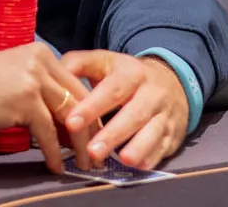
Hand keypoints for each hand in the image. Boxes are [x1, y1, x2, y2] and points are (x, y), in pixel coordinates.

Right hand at [0, 43, 97, 172]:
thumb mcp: (12, 82)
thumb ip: (40, 93)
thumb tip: (66, 122)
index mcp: (39, 52)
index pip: (75, 83)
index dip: (88, 112)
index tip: (95, 132)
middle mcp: (40, 60)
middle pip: (78, 98)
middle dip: (91, 129)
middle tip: (97, 152)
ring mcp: (33, 78)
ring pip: (69, 116)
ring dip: (79, 145)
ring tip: (83, 163)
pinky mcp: (24, 100)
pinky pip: (48, 132)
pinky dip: (54, 152)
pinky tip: (56, 165)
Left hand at [60, 50, 188, 169]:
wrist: (172, 81)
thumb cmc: (126, 75)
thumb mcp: (104, 61)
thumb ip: (78, 64)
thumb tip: (54, 74)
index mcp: (131, 73)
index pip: (111, 90)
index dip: (92, 107)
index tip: (72, 123)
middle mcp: (152, 93)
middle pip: (134, 114)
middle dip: (113, 134)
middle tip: (91, 151)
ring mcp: (165, 115)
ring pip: (153, 132)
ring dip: (137, 148)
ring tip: (121, 160)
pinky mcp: (173, 134)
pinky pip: (164, 147)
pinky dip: (152, 157)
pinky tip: (138, 165)